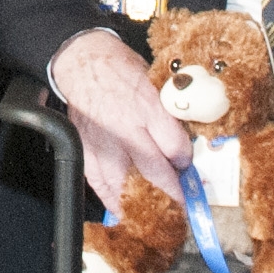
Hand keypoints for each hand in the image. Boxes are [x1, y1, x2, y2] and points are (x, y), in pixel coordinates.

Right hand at [47, 27, 188, 211]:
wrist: (81, 59)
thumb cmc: (118, 67)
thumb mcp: (154, 82)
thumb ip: (169, 112)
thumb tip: (183, 139)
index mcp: (148, 107)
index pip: (176, 146)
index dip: (187, 164)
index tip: (192, 173)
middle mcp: (126, 128)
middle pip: (155, 171)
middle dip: (173, 190)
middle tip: (184, 204)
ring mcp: (103, 142)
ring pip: (127, 183)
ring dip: (144, 200)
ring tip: (156, 213)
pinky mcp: (85, 149)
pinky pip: (99, 183)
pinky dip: (111, 199)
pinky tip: (122, 209)